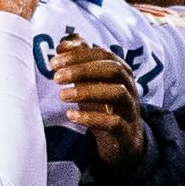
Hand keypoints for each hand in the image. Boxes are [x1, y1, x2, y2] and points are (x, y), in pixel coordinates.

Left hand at [50, 38, 145, 169]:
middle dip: (83, 70)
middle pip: (113, 69)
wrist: (122, 141)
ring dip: (87, 91)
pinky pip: (114, 122)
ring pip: (117, 92)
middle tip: (56, 77)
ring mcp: (130, 108)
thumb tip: (63, 44)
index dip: (78, 56)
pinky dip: (92, 118)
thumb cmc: (103, 105)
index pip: (102, 54)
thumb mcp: (91, 82)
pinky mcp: (125, 131)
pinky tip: (71, 115)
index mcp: (120, 70)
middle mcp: (129, 86)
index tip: (54, 62)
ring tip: (62, 95)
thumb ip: (79, 60)